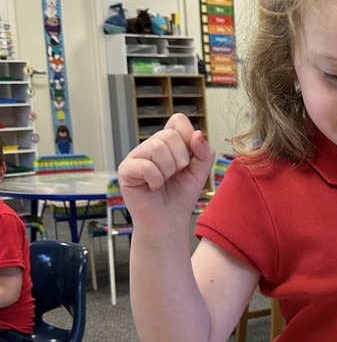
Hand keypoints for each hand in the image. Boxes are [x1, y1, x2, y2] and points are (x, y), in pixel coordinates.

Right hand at [118, 113, 215, 231]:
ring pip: (157, 148)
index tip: (189, 159)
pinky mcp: (126, 170)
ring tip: (164, 181)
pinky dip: (156, 180)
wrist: (169, 221)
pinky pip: (146, 165)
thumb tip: (197, 134)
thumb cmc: (181, 195)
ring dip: (168, 171)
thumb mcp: (200, 172)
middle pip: (170, 135)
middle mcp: (150, 145)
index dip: (189, 138)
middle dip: (181, 160)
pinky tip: (153, 187)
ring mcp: (136, 156)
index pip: (178, 120)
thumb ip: (204, 152)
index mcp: (168, 142)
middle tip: (175, 175)